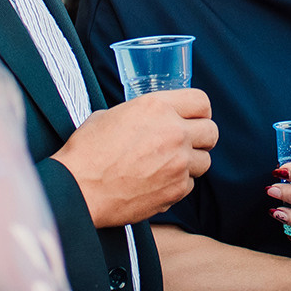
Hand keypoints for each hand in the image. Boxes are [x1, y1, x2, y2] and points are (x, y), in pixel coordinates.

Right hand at [52, 90, 216, 227]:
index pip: (201, 101)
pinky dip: (177, 184)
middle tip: (185, 143)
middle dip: (201, 137)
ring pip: (204, 161)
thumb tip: (149, 119)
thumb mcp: (110, 115)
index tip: (193, 118)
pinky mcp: (175, 190)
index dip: (199, 111)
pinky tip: (156, 183)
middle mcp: (174, 132)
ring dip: (190, 163)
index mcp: (157, 107)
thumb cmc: (86, 151)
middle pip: (212, 132)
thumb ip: (140, 114)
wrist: (78, 189)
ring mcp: (178, 163)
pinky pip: (189, 185)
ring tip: (167, 166)